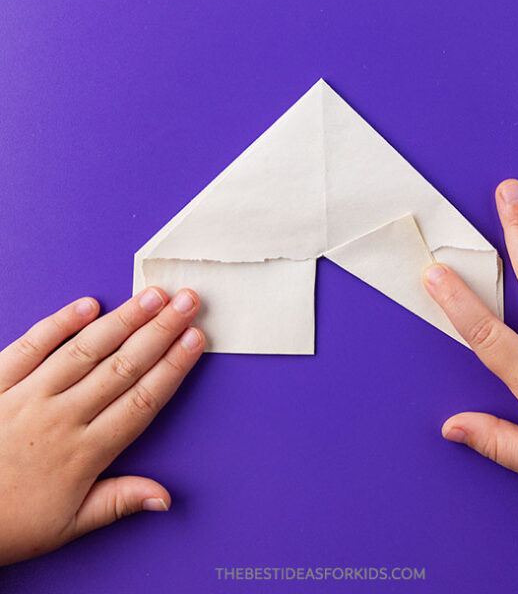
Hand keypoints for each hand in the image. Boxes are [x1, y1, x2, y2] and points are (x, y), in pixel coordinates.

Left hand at [0, 287, 203, 564]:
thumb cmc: (8, 522)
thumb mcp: (67, 526)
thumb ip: (118, 502)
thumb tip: (165, 496)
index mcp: (83, 454)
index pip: (140, 401)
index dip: (172, 367)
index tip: (196, 339)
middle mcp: (60, 418)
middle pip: (122, 366)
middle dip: (160, 330)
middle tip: (187, 301)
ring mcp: (28, 396)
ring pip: (85, 350)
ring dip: (122, 319)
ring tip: (151, 295)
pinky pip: (31, 345)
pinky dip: (59, 323)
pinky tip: (88, 303)